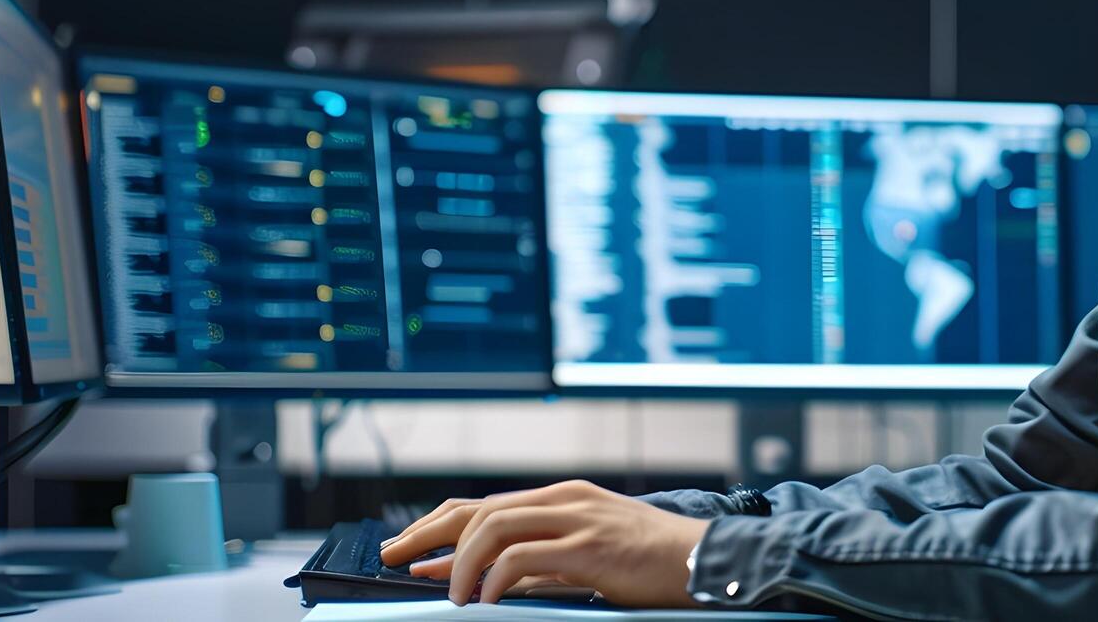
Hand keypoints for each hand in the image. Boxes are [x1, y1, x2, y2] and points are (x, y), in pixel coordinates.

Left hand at [376, 480, 712, 606]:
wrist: (704, 560)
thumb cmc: (650, 564)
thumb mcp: (585, 558)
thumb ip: (535, 568)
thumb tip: (482, 584)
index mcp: (561, 497)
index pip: (483, 504)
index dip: (437, 524)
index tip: (403, 547)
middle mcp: (564, 500)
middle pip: (478, 509)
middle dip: (428, 534)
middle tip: (393, 559)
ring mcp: (577, 519)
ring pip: (494, 527)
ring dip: (460, 561)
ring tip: (449, 594)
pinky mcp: (590, 547)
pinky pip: (524, 558)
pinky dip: (494, 578)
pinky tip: (484, 600)